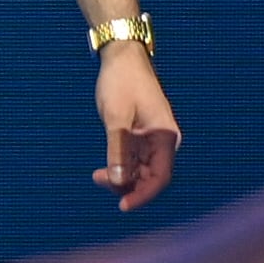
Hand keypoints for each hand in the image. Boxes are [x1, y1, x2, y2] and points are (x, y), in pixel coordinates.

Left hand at [93, 42, 180, 211]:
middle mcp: (163, 141)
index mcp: (166, 137)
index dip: (143, 194)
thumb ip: (118, 150)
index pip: (160, 177)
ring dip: (122, 176)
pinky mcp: (140, 134)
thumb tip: (119, 182)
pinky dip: (121, 165)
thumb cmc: (121, 82)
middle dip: (128, 185)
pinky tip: (104, 169)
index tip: (123, 206)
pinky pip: (134, 158)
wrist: (121, 55)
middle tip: (99, 180)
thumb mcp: (116, 118)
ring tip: (97, 175)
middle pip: (150, 175)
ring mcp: (152, 138)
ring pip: (141, 168)